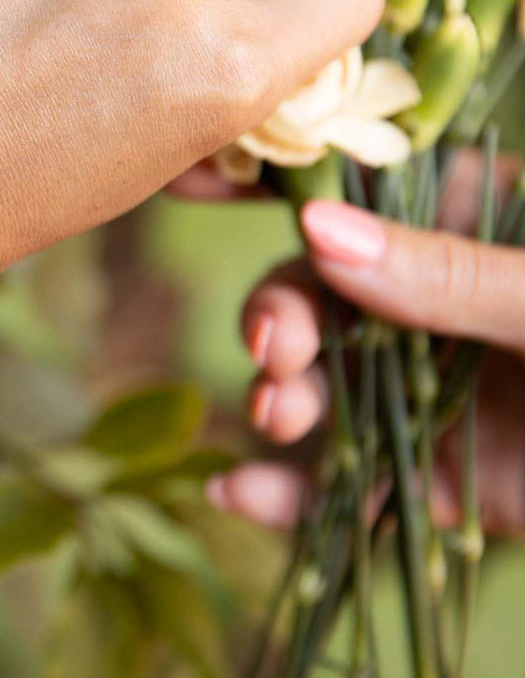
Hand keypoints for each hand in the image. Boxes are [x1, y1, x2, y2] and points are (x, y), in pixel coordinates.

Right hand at [194, 151, 524, 534]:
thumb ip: (455, 275)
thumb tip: (319, 232)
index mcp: (480, 222)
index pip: (360, 188)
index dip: (275, 183)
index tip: (197, 184)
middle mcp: (444, 297)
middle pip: (322, 290)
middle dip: (283, 314)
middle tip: (278, 352)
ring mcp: (438, 386)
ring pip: (326, 381)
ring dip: (281, 396)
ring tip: (278, 418)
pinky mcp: (444, 476)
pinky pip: (353, 481)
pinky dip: (293, 493)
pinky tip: (237, 494)